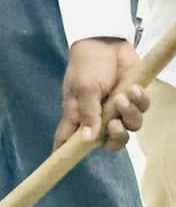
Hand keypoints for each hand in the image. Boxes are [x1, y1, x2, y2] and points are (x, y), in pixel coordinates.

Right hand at [57, 37, 148, 151]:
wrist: (106, 41)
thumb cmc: (87, 64)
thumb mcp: (83, 88)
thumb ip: (87, 114)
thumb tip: (87, 140)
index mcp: (79, 115)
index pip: (69, 139)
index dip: (66, 153)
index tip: (64, 164)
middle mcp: (98, 116)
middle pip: (110, 142)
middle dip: (116, 137)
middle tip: (115, 123)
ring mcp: (117, 108)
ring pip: (130, 128)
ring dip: (129, 114)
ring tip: (123, 97)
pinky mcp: (134, 98)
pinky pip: (142, 110)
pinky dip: (140, 102)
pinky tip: (133, 88)